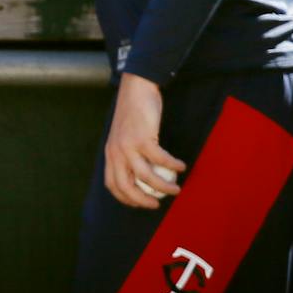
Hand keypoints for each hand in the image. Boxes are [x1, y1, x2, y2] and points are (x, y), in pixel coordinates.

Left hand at [103, 74, 185, 209]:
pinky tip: (182, 167)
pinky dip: (172, 165)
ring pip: (146, 176)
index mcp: (110, 154)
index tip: (140, 203)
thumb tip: (140, 173)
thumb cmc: (133, 113)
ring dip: (163, 187)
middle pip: (126, 186)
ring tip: (176, 189)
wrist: (136, 88)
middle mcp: (116, 153)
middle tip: (157, 204)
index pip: (112, 184)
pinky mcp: (142, 138)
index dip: (126, 198)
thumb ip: (127, 153)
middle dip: (142, 200)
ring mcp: (128, 146)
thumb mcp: (124, 136)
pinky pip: (160, 159)